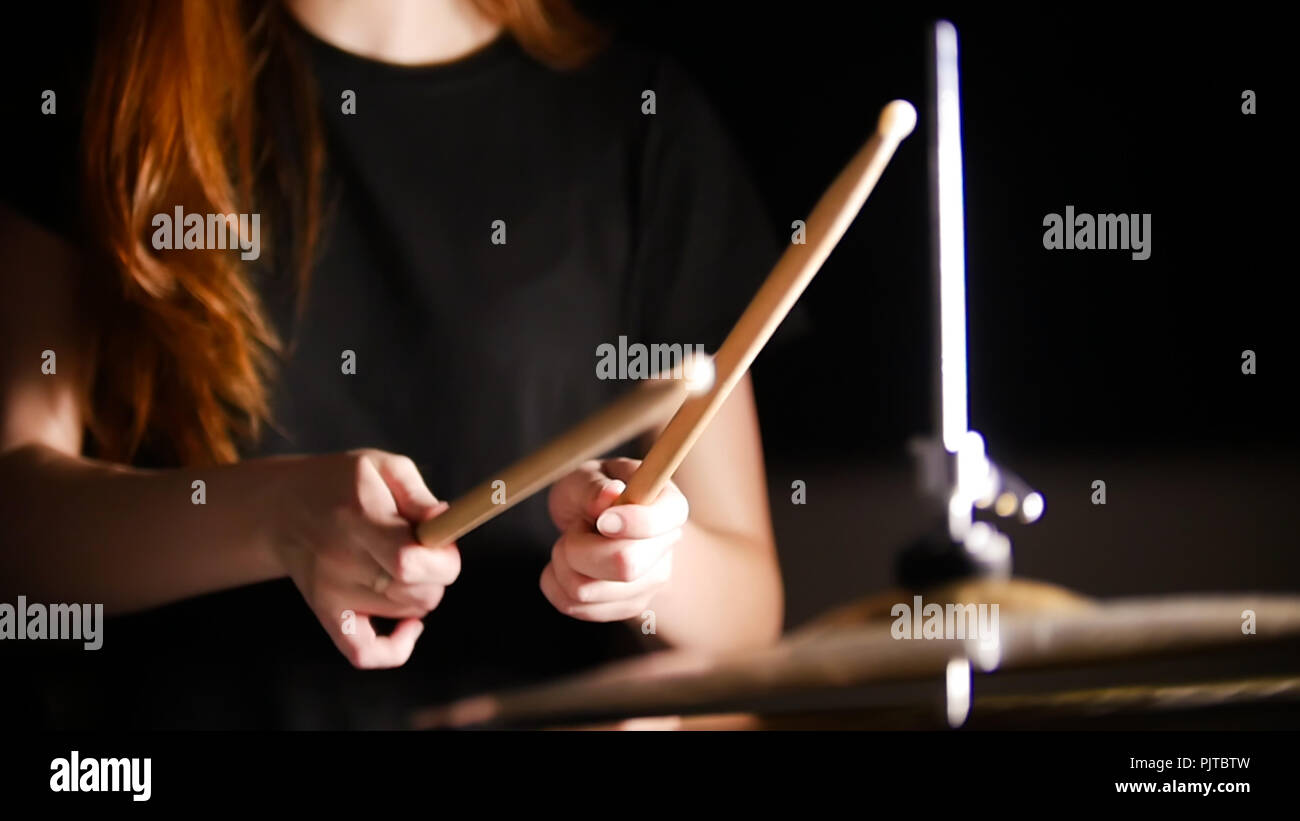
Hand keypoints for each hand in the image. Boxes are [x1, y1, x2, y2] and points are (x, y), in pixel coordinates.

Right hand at [269, 449, 459, 667]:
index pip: (407, 561)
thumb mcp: (381, 467)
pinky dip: (397, 647)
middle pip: (417, 592)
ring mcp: (332, 595)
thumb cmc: (342, 484)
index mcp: (359, 518)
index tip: (444, 540)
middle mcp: (341, 562)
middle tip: (425, 548)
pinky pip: (366, 654)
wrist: (282, 510)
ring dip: (422, 592)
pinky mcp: (328, 616)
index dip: (442, 559)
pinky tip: (409, 623)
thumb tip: (445, 522)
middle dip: (438, 571)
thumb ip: (417, 495)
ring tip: (406, 565)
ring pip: (408, 612)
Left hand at [541, 458, 687, 621]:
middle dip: (579, 546)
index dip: (631, 522)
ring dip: (562, 562)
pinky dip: (555, 582)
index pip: (663, 522)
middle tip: (577, 527)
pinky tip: (567, 564)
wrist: (591, 522)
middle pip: (624, 565)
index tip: (602, 519)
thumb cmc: (591, 493)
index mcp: (668, 506)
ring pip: (586, 590)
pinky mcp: (625, 607)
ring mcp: (648, 584)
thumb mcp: (586, 475)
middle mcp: (666, 548)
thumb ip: (594, 484)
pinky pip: (573, 606)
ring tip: (571, 542)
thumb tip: (612, 493)